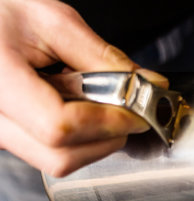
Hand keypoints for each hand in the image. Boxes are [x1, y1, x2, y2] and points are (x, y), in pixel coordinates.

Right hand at [0, 0, 166, 176]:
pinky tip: (77, 107)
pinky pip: (49, 155)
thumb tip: (147, 85)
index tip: (138, 111)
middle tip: (129, 111)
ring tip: (95, 101)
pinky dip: (79, 139)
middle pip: (61, 157)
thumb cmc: (2, 13)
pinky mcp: (9, 139)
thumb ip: (103, 58)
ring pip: (58, 161)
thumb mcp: (54, 23)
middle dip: (108, 137)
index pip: (60, 126)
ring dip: (95, 139)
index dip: (108, 123)